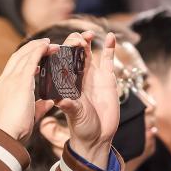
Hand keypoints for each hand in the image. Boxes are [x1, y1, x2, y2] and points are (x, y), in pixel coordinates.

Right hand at [0, 38, 57, 142]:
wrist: (6, 135)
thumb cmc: (14, 131)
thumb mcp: (27, 116)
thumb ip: (38, 107)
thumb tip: (49, 102)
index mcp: (2, 89)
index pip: (13, 69)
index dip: (24, 61)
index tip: (36, 59)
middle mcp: (4, 81)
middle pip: (17, 57)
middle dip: (31, 49)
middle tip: (44, 44)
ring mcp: (11, 80)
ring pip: (24, 56)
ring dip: (37, 47)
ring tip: (49, 43)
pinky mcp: (20, 82)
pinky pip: (31, 60)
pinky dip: (39, 50)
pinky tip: (48, 45)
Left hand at [58, 31, 118, 166]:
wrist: (97, 136)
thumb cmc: (81, 127)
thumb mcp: (75, 116)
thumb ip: (69, 105)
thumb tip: (60, 99)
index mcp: (66, 83)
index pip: (61, 62)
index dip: (61, 52)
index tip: (64, 47)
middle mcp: (78, 77)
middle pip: (74, 53)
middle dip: (74, 43)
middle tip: (78, 38)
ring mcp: (93, 76)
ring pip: (88, 53)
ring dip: (87, 41)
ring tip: (89, 34)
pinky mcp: (108, 78)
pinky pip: (107, 60)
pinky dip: (109, 48)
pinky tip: (110, 36)